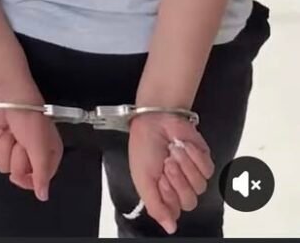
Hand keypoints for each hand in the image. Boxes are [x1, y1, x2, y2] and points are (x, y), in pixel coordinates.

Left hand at [0, 106, 62, 200]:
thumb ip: (42, 174)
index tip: (22, 169)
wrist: (9, 97)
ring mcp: (11, 152)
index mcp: (47, 158)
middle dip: (15, 154)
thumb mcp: (42, 147)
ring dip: (3, 146)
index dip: (26, 178)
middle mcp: (29, 158)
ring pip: (1, 166)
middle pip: (15, 174)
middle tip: (20, 140)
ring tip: (10, 132)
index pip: (35, 183)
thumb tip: (43, 196)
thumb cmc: (30, 118)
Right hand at [128, 113, 213, 234]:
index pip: (174, 211)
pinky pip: (207, 170)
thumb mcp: (142, 179)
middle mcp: (179, 187)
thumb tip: (169, 228)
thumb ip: (155, 207)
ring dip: (185, 165)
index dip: (168, 196)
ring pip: (199, 186)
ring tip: (173, 151)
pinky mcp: (203, 161)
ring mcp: (192, 174)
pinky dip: (194, 156)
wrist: (155, 120)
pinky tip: (183, 146)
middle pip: (189, 201)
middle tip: (167, 163)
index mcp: (163, 194)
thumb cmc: (144, 146)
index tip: (160, 180)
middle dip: (178, 180)